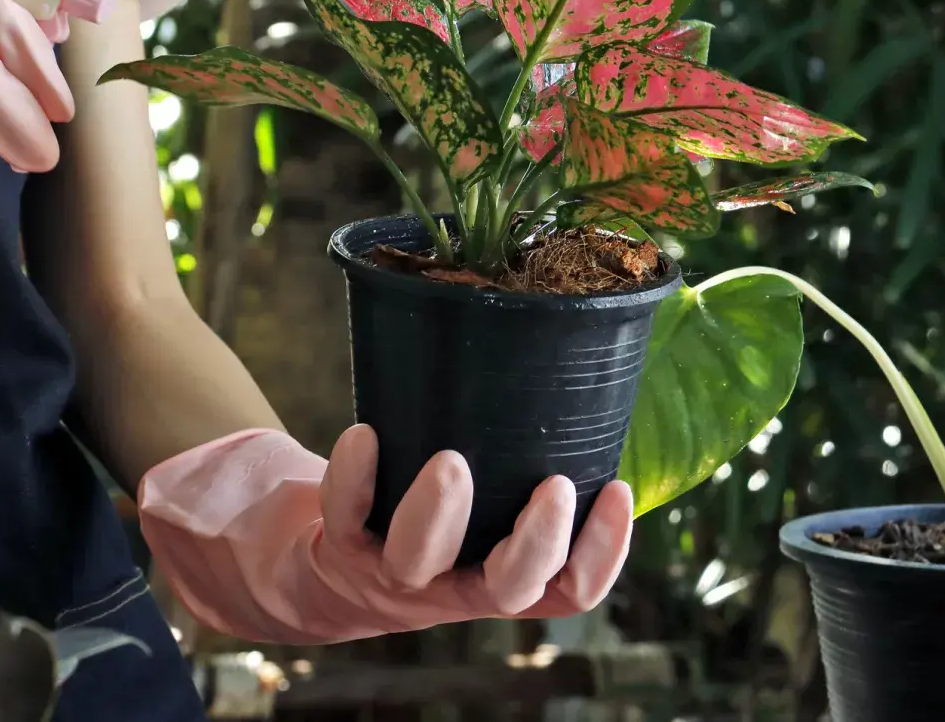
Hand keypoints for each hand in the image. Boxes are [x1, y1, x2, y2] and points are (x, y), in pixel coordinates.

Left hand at [138, 426, 632, 643]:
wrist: (326, 569)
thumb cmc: (423, 518)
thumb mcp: (475, 504)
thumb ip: (514, 459)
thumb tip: (574, 354)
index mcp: (501, 579)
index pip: (568, 590)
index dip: (602, 554)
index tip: (617, 491)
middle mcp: (455, 587)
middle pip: (508, 588)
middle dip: (537, 541)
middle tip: (556, 485)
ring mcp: (395, 575)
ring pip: (421, 561)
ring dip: (439, 513)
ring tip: (451, 461)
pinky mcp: (339, 548)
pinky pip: (345, 518)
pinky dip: (352, 476)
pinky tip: (364, 433)